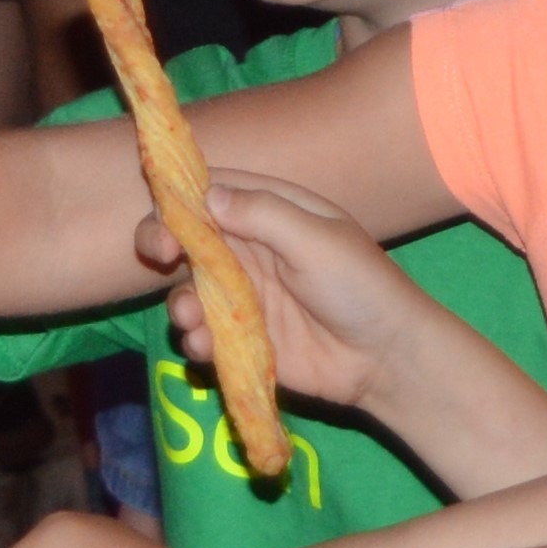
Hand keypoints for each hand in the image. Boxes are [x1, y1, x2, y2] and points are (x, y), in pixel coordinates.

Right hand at [157, 171, 440, 414]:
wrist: (386, 357)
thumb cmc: (361, 286)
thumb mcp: (318, 240)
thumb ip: (264, 215)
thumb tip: (207, 195)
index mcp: (271, 213)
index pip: (212, 190)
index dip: (179, 196)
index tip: (162, 212)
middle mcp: (249, 250)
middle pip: (186, 237)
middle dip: (160, 241)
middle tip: (160, 254)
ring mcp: (242, 296)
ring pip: (186, 289)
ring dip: (180, 302)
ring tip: (193, 318)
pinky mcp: (240, 339)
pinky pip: (201, 335)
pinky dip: (194, 340)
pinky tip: (206, 347)